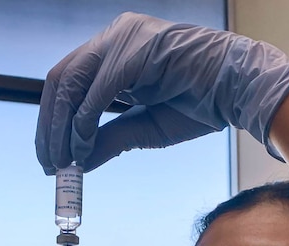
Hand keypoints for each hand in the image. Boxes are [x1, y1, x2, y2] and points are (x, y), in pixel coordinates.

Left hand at [36, 11, 288, 171]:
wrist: (239, 92)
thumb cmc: (199, 105)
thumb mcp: (144, 128)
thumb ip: (110, 139)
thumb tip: (78, 163)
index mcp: (114, 50)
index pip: (67, 82)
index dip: (51, 122)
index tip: (51, 158)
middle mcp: (114, 38)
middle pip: (60, 80)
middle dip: (49, 127)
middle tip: (50, 165)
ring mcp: (123, 39)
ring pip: (71, 82)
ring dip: (61, 128)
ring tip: (63, 162)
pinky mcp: (136, 50)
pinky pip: (97, 89)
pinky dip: (84, 122)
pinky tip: (83, 148)